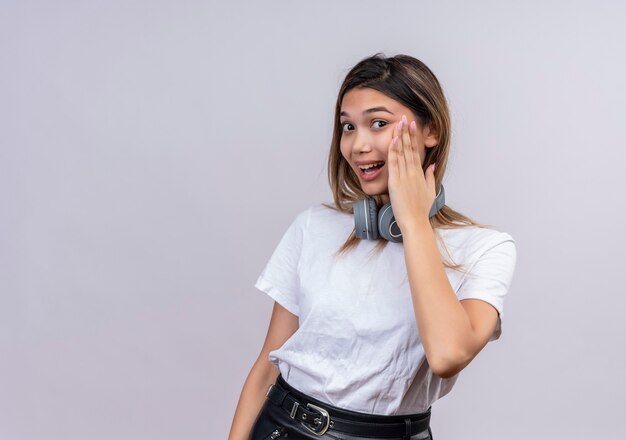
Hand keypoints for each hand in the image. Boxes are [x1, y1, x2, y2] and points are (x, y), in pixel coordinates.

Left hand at [387, 114, 436, 229]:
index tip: (412, 126)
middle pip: (409, 148)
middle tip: (405, 118)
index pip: (415, 151)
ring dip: (400, 137)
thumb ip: (430, 176)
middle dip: (407, 132)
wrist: (415, 222)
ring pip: (402, 153)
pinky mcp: (396, 182)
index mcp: (420, 174)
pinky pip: (394, 163)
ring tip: (399, 123)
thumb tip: (432, 165)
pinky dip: (394, 151)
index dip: (413, 137)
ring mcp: (404, 176)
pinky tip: (394, 140)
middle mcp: (412, 172)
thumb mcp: (430, 191)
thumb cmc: (421, 209)